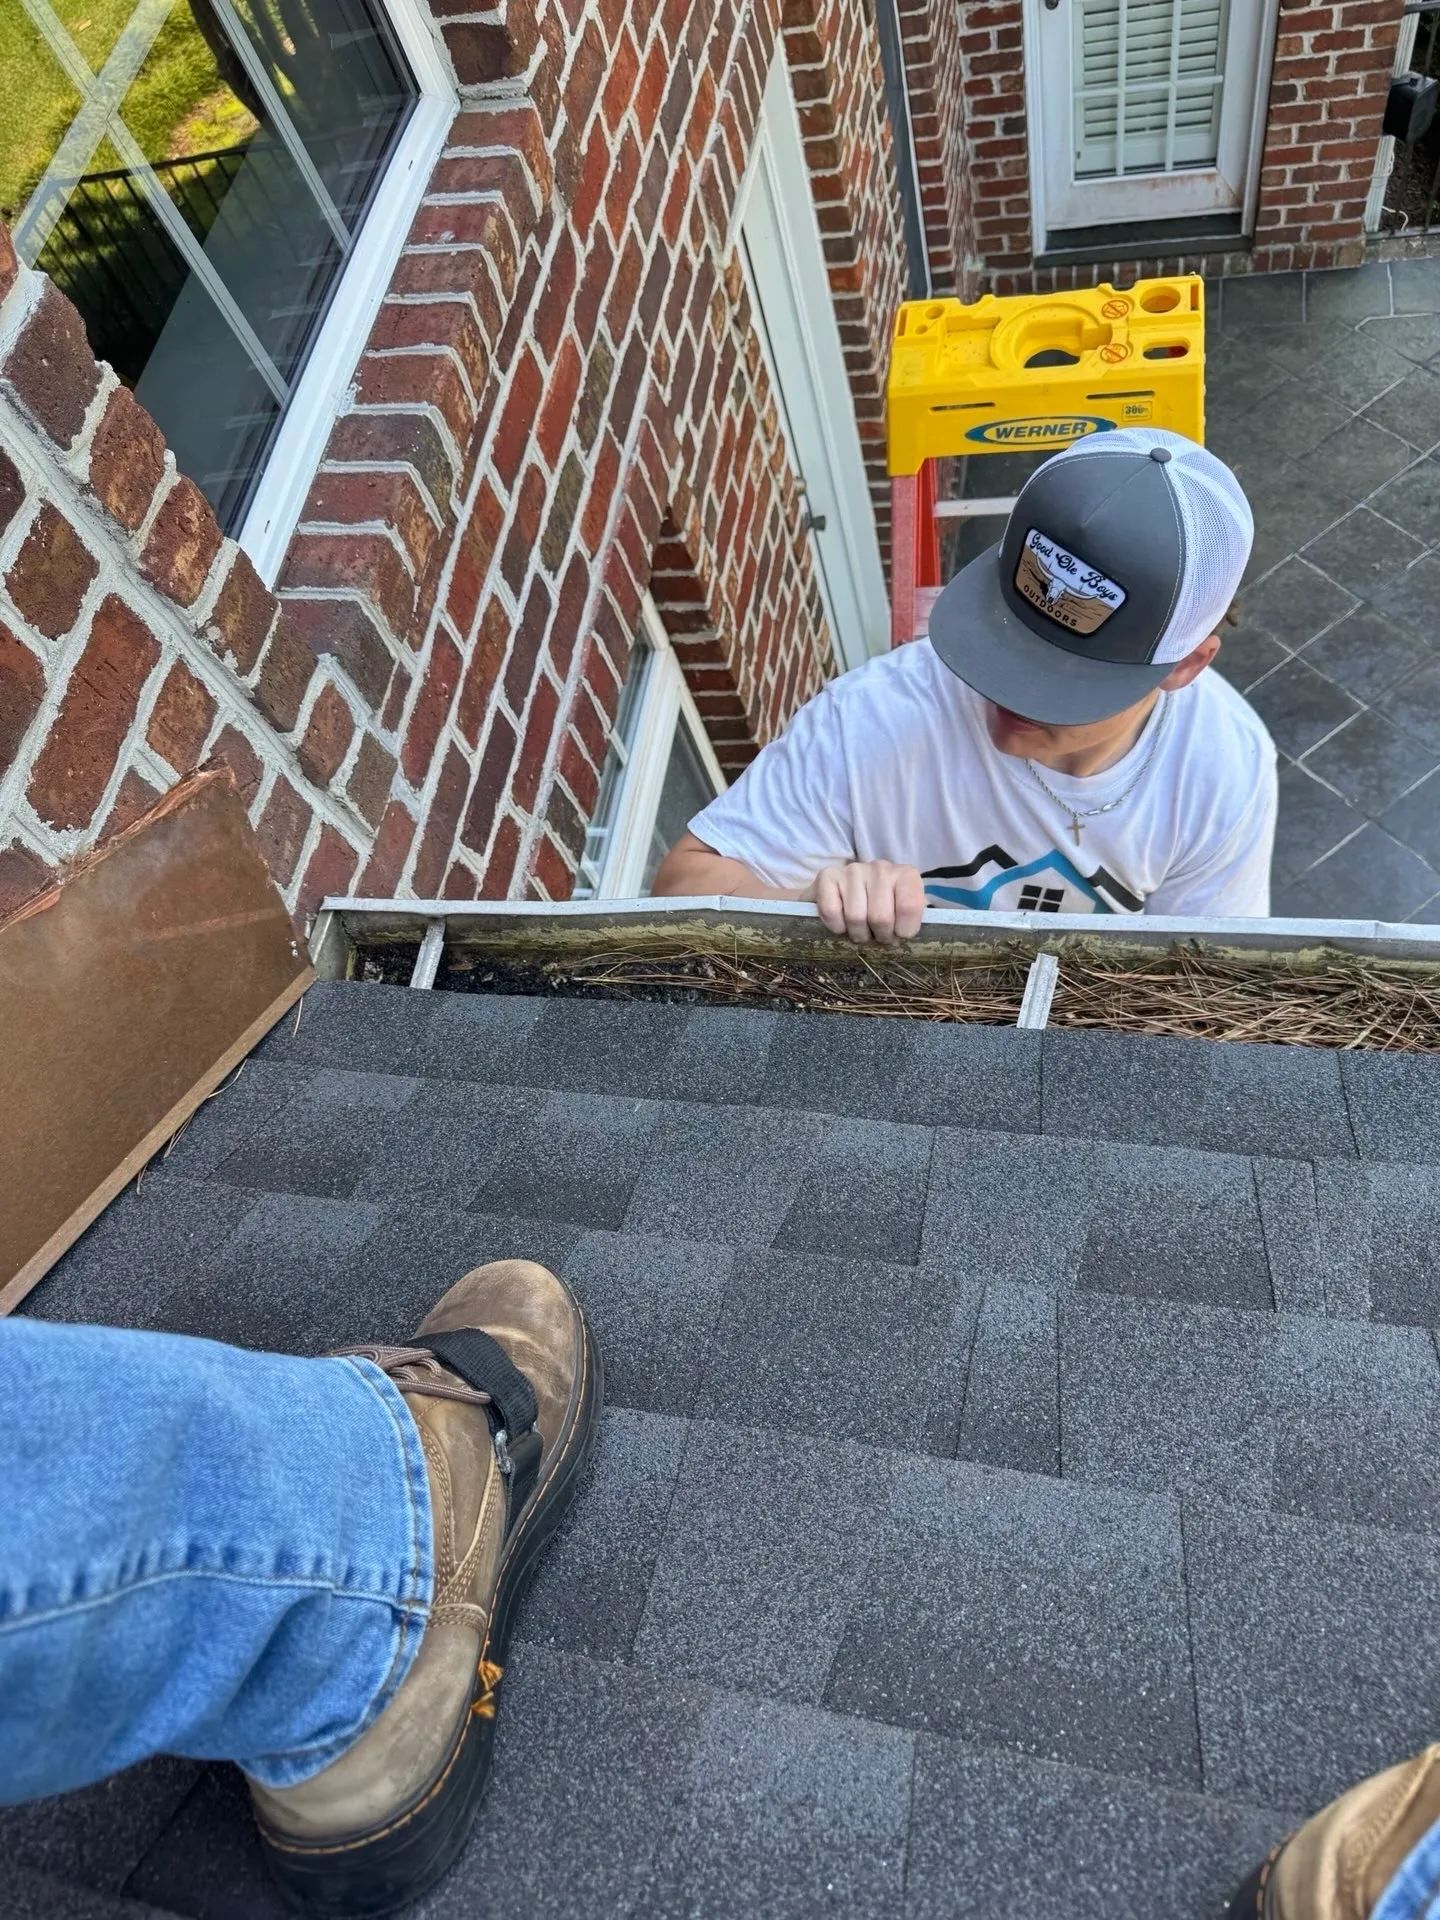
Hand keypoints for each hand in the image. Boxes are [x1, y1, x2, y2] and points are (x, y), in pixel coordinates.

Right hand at [806, 861, 925, 945]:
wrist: (846, 893)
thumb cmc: (882, 908)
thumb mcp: (904, 911)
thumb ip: (912, 921)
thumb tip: (908, 935)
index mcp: (906, 875)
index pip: (909, 907)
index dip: (903, 931)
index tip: (898, 934)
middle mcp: (880, 868)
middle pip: (880, 918)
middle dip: (879, 936)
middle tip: (877, 935)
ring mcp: (853, 870)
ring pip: (855, 917)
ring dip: (857, 934)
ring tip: (861, 930)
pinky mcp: (827, 876)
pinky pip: (831, 912)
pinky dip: (836, 926)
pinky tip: (842, 923)